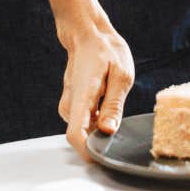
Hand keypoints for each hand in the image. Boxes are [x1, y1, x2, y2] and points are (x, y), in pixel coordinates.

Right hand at [58, 20, 133, 152]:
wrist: (87, 33)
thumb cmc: (106, 50)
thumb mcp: (120, 75)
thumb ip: (114, 105)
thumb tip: (108, 131)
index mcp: (83, 95)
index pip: (76, 134)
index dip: (87, 152)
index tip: (102, 157)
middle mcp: (70, 101)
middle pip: (79, 134)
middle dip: (98, 138)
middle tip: (118, 123)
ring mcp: (68, 101)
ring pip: (81, 127)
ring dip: (97, 126)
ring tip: (112, 103)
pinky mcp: (71, 101)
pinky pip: (81, 119)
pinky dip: (94, 119)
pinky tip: (105, 101)